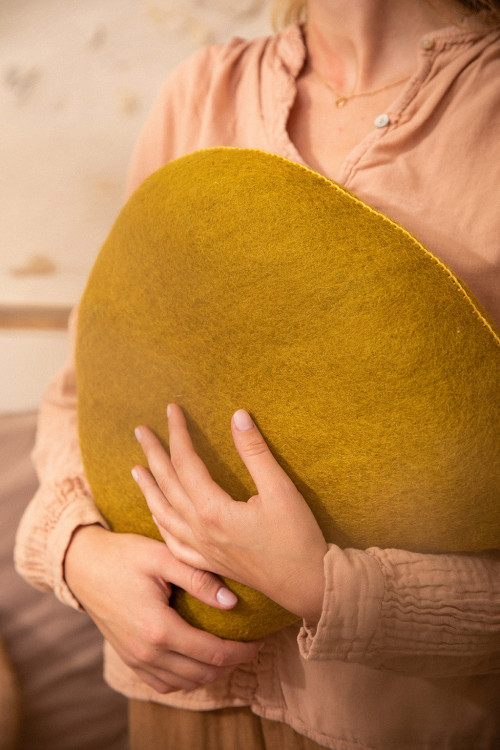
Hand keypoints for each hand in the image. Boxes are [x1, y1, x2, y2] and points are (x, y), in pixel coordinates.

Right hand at [64, 525, 261, 693]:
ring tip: (231, 650)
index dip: (242, 651)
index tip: (260, 639)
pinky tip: (199, 659)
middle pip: (204, 673)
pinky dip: (188, 678)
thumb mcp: (163, 557)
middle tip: (252, 643)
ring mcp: (136, 660)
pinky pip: (165, 684)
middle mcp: (147, 653)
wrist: (83, 566)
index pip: (213, 654)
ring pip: (186, 683)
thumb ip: (198, 578)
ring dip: (212, 672)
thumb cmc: (124, 555)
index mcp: (159, 629)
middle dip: (233, 662)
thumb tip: (233, 601)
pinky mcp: (129, 659)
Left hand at [132, 404, 327, 620]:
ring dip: (148, 488)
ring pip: (163, 514)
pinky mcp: (209, 563)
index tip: (172, 409)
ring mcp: (201, 549)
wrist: (306, 584)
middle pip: (167, 484)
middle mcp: (199, 530)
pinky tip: (157, 515)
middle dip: (153, 454)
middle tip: (140, 431)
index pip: (186, 462)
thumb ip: (255, 452)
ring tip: (135, 470)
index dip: (178, 433)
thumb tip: (238, 416)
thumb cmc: (296, 537)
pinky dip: (160, 523)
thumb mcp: (280, 489)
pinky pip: (172, 542)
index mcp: (213, 510)